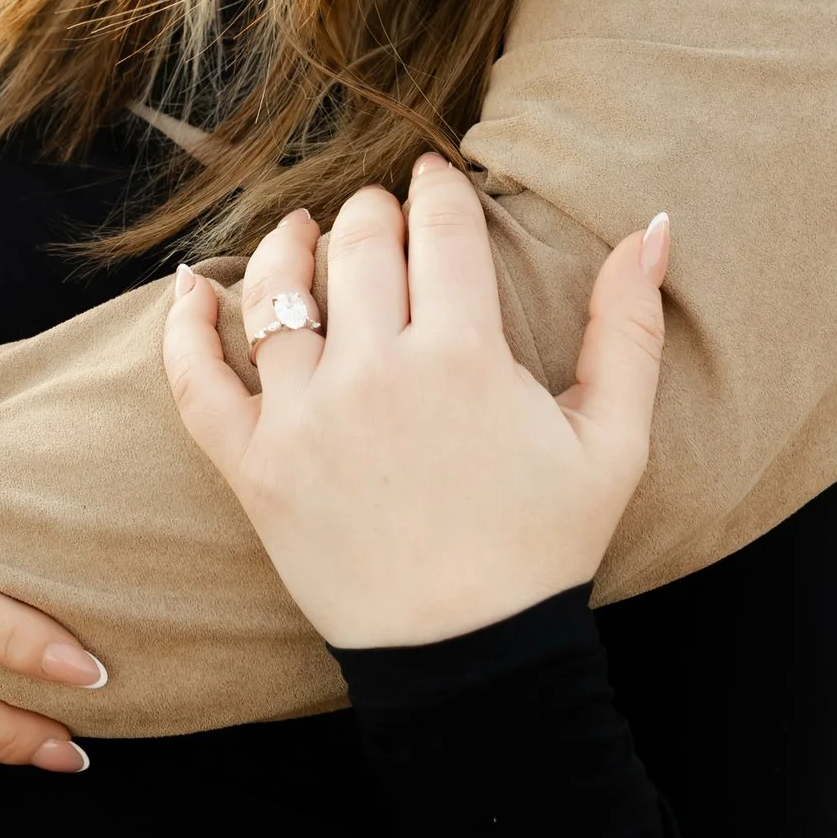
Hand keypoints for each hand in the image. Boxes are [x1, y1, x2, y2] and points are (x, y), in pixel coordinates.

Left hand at [164, 157, 667, 646]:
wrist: (468, 658)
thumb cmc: (544, 549)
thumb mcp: (614, 442)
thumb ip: (630, 328)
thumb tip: (653, 228)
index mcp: (464, 357)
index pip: (440, 229)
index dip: (438, 190)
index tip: (436, 178)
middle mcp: (374, 374)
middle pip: (358, 245)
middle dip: (373, 212)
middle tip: (383, 213)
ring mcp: (303, 419)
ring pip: (274, 292)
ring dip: (286, 244)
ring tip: (301, 231)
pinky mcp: (252, 466)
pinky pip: (195, 379)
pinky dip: (183, 325)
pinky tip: (190, 286)